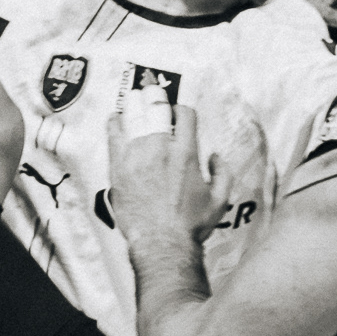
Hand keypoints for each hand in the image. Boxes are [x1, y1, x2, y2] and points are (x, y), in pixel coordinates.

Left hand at [107, 95, 231, 257]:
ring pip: (134, 115)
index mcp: (187, 152)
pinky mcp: (118, 166)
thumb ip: (223, 173)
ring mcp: (137, 155)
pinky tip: (116, 117)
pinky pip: (114, 134)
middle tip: (154, 92)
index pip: (185, 113)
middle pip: (157, 106)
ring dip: (135, 102)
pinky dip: (115, 122)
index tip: (179, 113)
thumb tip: (215, 157)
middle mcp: (161, 147)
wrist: (162, 243)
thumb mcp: (220, 200)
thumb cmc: (191, 225)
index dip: (183, 109)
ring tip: (135, 97)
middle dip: (157, 96)